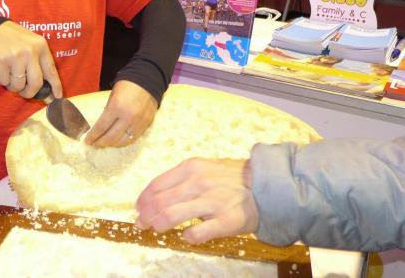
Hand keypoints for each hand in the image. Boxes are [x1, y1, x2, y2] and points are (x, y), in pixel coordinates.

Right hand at [0, 21, 62, 98]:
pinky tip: (0, 70)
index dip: (55, 86)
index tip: (57, 96)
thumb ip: (39, 61)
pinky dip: (2, 80)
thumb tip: (46, 86)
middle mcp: (30, 51)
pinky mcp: (1, 61)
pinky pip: (4, 82)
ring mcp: (16, 56)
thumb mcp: (32, 43)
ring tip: (10, 75)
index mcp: (41, 46)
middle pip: (36, 83)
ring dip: (13, 86)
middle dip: (30, 92)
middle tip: (25, 92)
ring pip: (19, 85)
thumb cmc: (14, 39)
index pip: (51, 70)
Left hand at [84, 80, 156, 147]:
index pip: (102, 127)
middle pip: (111, 137)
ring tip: (105, 143)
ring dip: (112, 144)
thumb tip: (100, 127)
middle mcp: (128, 117)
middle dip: (100, 143)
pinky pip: (133, 138)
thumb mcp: (112, 96)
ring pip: (123, 141)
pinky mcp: (146, 125)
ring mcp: (138, 122)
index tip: (87, 140)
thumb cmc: (127, 86)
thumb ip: (107, 112)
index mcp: (116, 107)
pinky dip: (124, 141)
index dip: (93, 136)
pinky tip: (118, 141)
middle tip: (94, 143)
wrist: (148, 80)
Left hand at [135, 158, 258, 244]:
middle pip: (160, 202)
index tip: (138, 209)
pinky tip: (186, 236)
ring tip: (157, 229)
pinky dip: (187, 236)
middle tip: (143, 224)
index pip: (156, 185)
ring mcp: (212, 202)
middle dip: (146, 215)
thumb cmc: (230, 178)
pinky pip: (198, 233)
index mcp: (191, 168)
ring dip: (159, 224)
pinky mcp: (226, 220)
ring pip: (172, 215)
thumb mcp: (203, 168)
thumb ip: (180, 180)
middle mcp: (199, 182)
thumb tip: (152, 196)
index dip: (143, 200)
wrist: (266, 184)